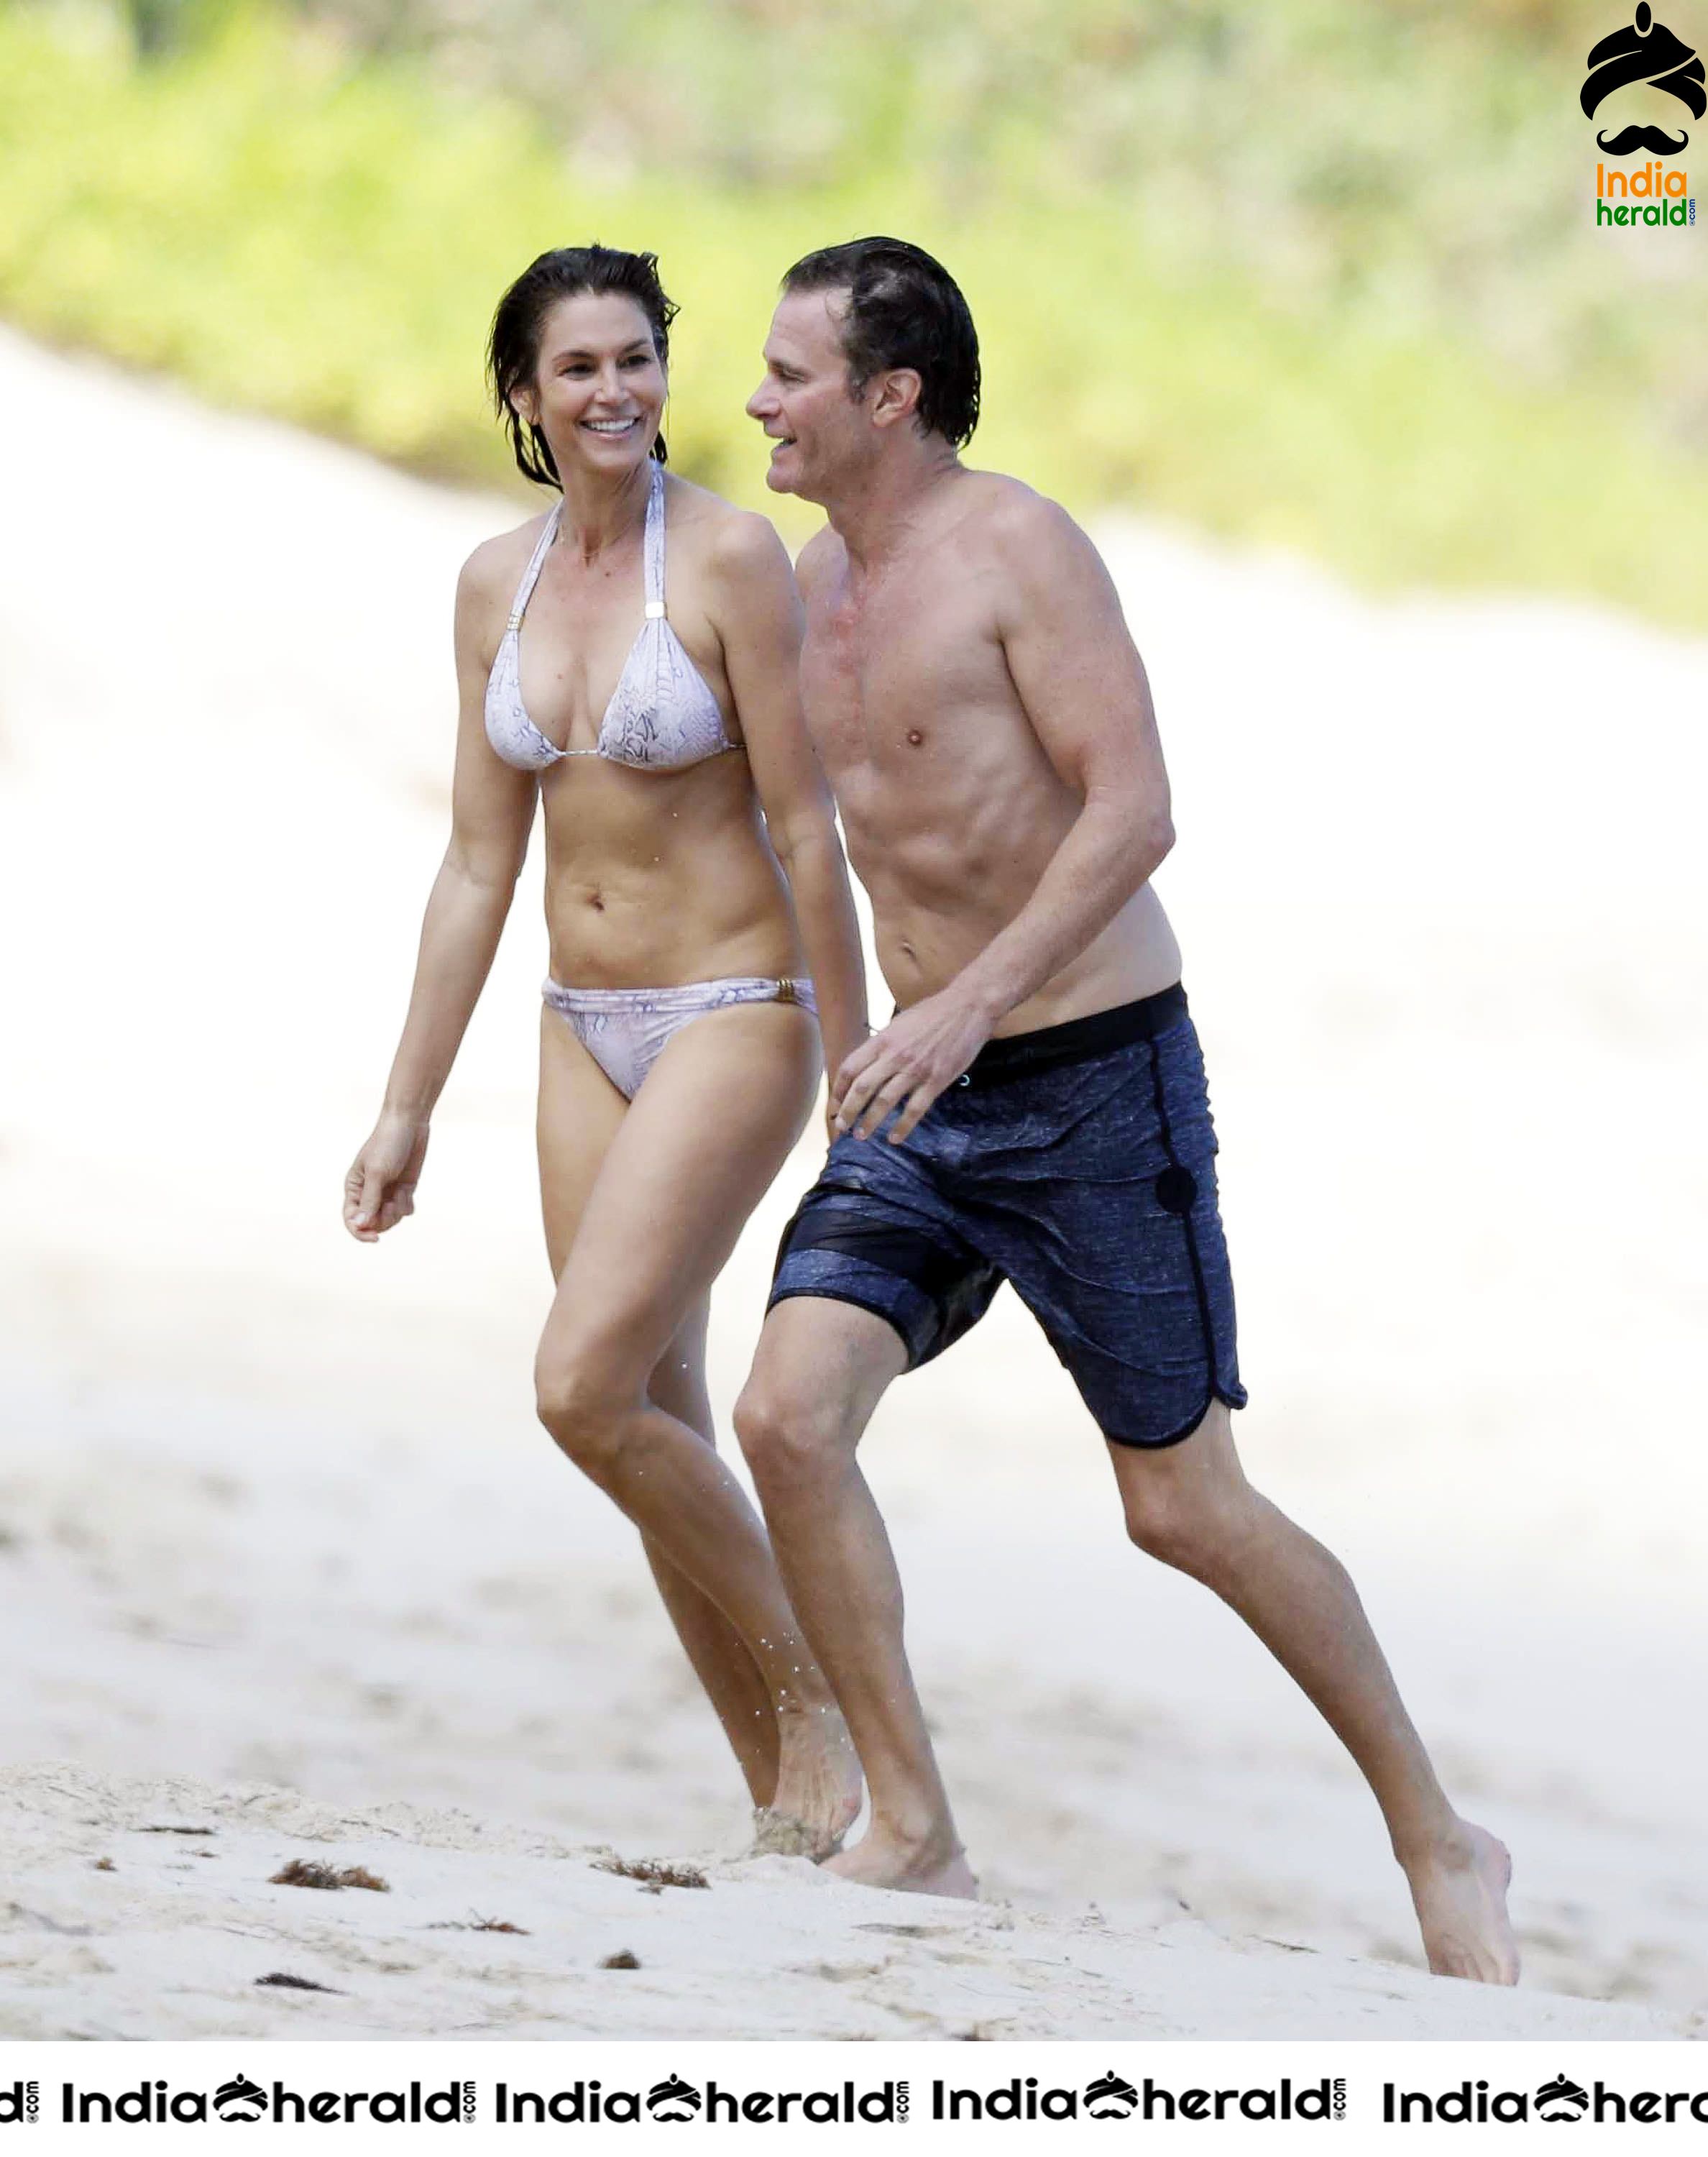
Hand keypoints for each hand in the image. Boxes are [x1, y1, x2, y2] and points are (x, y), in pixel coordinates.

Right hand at [343, 1112, 429, 1241]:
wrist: (409, 1124)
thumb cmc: (388, 1144)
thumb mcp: (377, 1173)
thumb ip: (369, 1200)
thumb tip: (359, 1225)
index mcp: (354, 1188)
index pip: (351, 1219)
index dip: (360, 1232)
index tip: (375, 1238)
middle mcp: (368, 1193)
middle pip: (373, 1223)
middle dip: (384, 1220)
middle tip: (392, 1205)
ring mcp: (387, 1192)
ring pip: (390, 1219)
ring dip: (397, 1211)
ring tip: (401, 1194)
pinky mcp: (403, 1189)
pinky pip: (404, 1210)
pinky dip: (407, 1204)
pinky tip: (408, 1189)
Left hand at [831, 988, 995, 1144]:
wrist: (968, 1007)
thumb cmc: (933, 1012)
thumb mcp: (899, 1023)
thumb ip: (884, 1044)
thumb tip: (869, 1065)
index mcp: (882, 1040)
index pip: (850, 1068)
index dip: (839, 1089)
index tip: (835, 1103)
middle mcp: (894, 1056)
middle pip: (862, 1089)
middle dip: (848, 1111)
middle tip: (842, 1127)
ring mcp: (915, 1070)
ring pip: (885, 1102)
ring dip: (870, 1122)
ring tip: (861, 1136)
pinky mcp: (936, 1081)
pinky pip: (915, 1110)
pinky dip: (902, 1127)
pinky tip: (894, 1138)